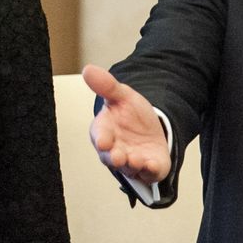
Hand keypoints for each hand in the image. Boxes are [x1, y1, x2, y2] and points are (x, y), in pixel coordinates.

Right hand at [82, 64, 170, 183]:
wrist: (154, 126)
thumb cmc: (131, 114)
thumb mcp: (122, 96)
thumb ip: (107, 86)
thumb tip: (88, 69)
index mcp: (104, 132)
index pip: (99, 136)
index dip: (101, 139)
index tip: (104, 141)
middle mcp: (115, 150)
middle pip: (110, 158)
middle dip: (113, 158)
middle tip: (117, 157)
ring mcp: (132, 161)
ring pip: (129, 168)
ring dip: (132, 164)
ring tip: (135, 159)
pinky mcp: (149, 168)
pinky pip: (149, 173)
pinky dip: (150, 170)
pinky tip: (152, 165)